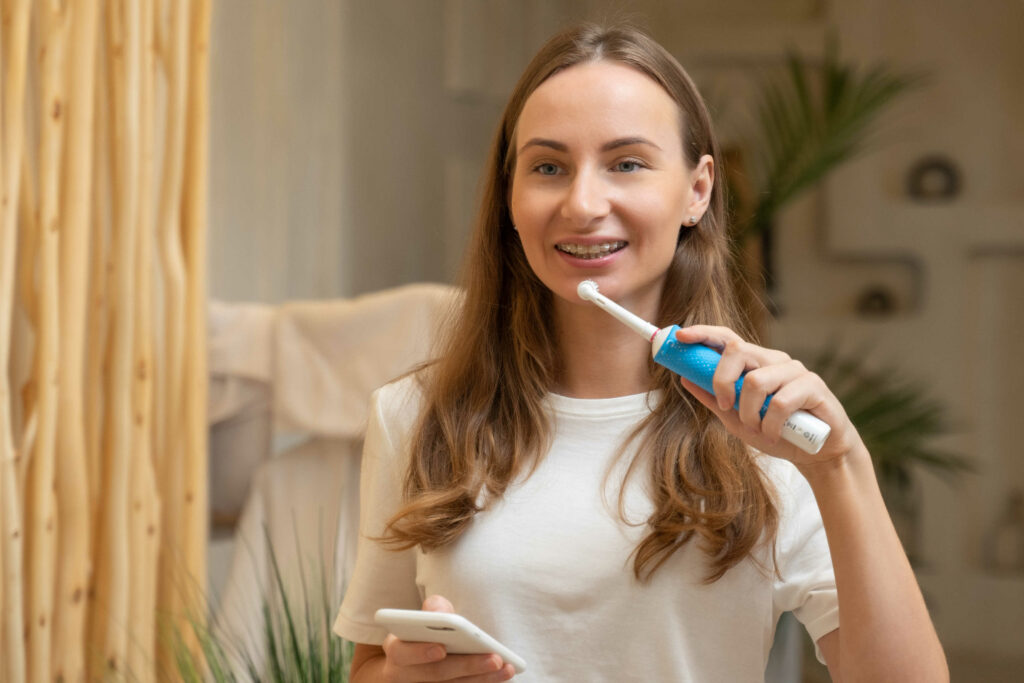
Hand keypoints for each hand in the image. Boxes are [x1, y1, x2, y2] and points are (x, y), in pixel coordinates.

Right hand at [380, 595, 515, 681]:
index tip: (441, 649)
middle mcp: (404, 675)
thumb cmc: (423, 633)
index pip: (399, 652)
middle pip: (434, 674)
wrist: (413, 662)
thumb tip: (441, 614)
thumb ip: (435, 608)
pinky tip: (501, 675)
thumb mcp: (424, 616)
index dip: (419, 652)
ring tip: (506, 667)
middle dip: (466, 666)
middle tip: (494, 659)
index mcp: (396, 650)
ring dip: (481, 678)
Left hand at [673, 325, 861, 466]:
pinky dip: (771, 424)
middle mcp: (773, 360)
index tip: (681, 337)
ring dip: (749, 413)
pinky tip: (775, 434)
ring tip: (758, 429)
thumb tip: (684, 379)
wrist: (816, 455)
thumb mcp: (736, 419)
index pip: (728, 339)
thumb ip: (713, 399)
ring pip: (756, 380)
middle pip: (737, 350)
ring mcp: (794, 370)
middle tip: (725, 405)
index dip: (704, 334)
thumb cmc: (777, 433)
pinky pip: (780, 402)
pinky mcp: (813, 386)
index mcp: (754, 363)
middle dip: (722, 380)